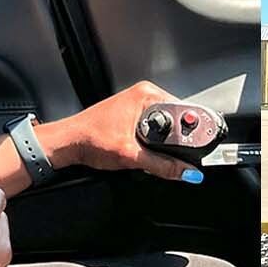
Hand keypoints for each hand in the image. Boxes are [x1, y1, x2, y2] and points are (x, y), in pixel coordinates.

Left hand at [39, 81, 202, 182]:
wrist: (68, 143)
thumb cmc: (89, 139)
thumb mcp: (131, 155)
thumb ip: (162, 165)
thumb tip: (186, 171)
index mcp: (146, 95)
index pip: (183, 111)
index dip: (191, 132)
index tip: (198, 147)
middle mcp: (144, 96)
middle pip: (177, 120)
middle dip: (177, 140)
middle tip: (175, 156)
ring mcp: (138, 105)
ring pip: (167, 126)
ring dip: (166, 142)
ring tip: (153, 153)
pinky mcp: (133, 116)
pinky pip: (156, 129)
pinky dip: (156, 142)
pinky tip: (148, 151)